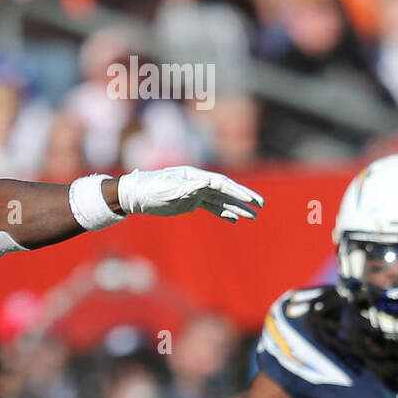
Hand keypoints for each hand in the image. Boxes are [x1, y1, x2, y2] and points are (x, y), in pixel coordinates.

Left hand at [117, 167, 263, 221]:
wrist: (136, 195)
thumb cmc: (150, 190)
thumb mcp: (168, 190)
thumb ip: (189, 188)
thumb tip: (208, 183)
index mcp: (195, 177)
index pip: (222, 184)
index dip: (238, 192)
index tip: (251, 200)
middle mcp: (198, 183)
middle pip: (226, 191)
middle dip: (244, 198)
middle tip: (261, 205)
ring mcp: (196, 193)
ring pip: (221, 201)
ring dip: (236, 208)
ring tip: (253, 216)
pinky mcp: (191, 202)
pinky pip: (211, 208)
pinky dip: (222, 213)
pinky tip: (234, 220)